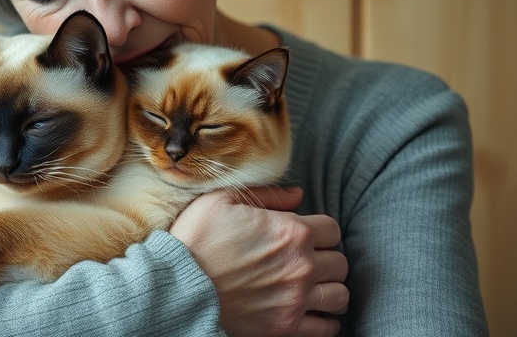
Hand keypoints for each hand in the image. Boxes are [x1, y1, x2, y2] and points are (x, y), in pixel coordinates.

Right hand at [169, 187, 348, 336]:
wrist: (177, 286)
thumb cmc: (195, 239)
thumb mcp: (221, 200)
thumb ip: (266, 194)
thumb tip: (298, 195)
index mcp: (292, 231)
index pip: (332, 229)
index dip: (318, 230)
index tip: (303, 236)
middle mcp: (302, 266)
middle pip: (339, 263)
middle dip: (324, 259)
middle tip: (304, 261)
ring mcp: (296, 300)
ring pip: (340, 296)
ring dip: (327, 289)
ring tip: (310, 287)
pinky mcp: (286, 328)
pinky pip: (327, 328)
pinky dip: (323, 320)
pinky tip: (308, 311)